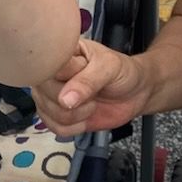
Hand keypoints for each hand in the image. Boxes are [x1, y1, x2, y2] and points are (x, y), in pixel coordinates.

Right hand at [32, 40, 148, 135]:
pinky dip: (74, 127)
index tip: (82, 78)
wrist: (136, 93)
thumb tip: (64, 99)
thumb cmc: (122, 72)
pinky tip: (85, 117)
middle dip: (74, 101)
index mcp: (61, 54)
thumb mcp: (109, 67)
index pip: (46, 67)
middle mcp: (51, 74)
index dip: (64, 79)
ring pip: (48, 113)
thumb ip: (87, 81)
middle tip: (93, 93)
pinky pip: (55, 128)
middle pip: (44, 94)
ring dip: (76, 115)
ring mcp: (52, 95)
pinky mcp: (57, 116)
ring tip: (91, 103)